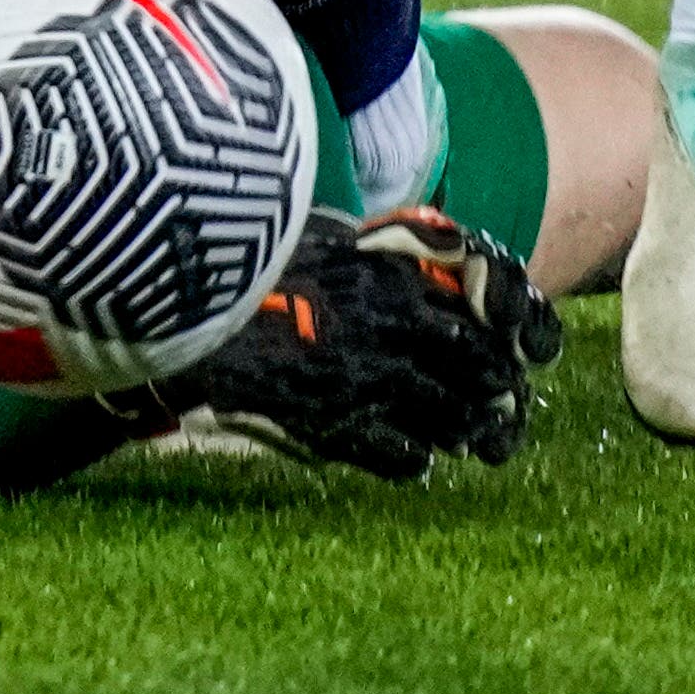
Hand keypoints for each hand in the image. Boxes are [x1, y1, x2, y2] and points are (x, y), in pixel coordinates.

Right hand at [131, 206, 560, 479]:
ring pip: (446, 419)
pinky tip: (416, 455)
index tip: (506, 359)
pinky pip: (399, 456)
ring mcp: (365, 384)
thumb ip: (367, 247)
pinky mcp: (335, 427)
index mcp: (388, 281)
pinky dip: (413, 458)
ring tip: (468, 434)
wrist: (188, 308)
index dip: (495, 349)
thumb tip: (409, 247)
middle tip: (500, 404)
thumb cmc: (249, 260)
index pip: (472, 324)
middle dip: (490, 392)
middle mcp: (389, 332)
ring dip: (462, 428)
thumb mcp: (320, 236)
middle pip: (471, 374)